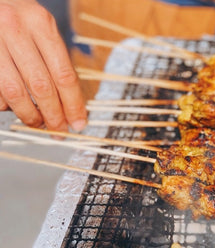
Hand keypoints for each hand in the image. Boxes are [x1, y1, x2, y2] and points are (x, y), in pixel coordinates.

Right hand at [0, 0, 86, 130]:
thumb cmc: (20, 21)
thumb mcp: (43, 31)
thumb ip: (57, 65)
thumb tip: (71, 108)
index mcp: (40, 23)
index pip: (64, 75)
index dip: (73, 105)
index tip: (78, 123)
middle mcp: (15, 28)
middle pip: (41, 87)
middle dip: (53, 116)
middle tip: (59, 131)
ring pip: (15, 92)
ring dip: (30, 115)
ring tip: (38, 123)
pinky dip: (7, 105)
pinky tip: (15, 106)